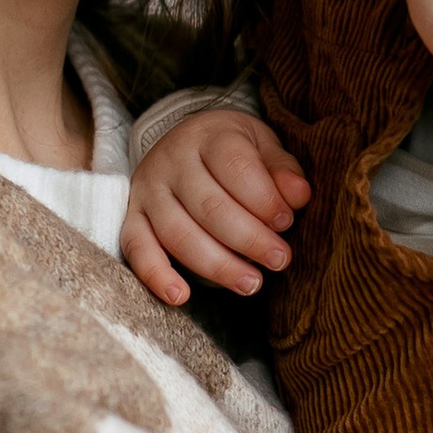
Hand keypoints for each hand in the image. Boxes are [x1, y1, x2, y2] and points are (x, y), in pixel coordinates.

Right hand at [122, 108, 309, 305]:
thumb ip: (281, 169)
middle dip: (248, 239)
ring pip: (177, 233)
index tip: (286, 222)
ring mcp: (148, 189)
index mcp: (209, 136)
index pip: (235, 167)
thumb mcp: (262, 145)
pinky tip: (180, 297)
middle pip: (209, 206)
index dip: (264, 199)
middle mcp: (172, 160)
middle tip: (279, 260)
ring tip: (251, 284)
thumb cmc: (233, 150)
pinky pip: (136, 247)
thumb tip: (299, 195)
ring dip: (216, 265)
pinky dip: (155, 275)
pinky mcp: (133, 215)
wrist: (186, 141)